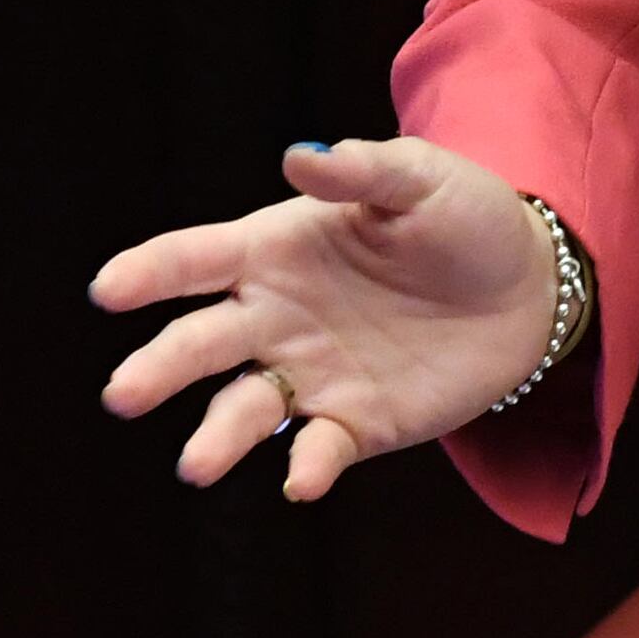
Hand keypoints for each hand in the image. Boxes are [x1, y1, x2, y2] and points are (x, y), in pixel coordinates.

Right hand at [90, 135, 566, 503]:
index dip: (150, 272)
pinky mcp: (354, 426)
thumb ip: (364, 172)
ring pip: (244, 410)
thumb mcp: (423, 180)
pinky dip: (306, 466)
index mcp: (275, 250)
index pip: (197, 260)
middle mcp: (275, 318)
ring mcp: (310, 376)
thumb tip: (301, 158)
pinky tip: (302, 479)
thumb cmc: (462, 218)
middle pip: (200, 344)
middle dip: (158, 368)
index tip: (109, 289)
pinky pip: (318, 450)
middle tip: (123, 394)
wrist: (528, 290)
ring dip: (217, 437)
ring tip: (195, 465)